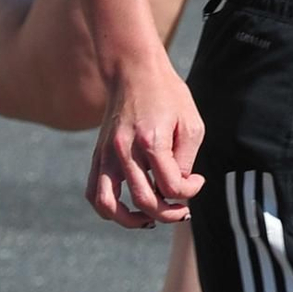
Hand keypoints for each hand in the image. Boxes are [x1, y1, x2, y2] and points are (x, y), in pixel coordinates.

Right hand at [86, 58, 205, 229]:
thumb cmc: (168, 95)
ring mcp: (107, 154)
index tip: (198, 180)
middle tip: (182, 210)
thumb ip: (186, 160)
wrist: (134, 70)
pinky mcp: (98, 154)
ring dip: (131, 221)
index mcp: (151, 140)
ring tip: (150, 220)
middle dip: (168, 213)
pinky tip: (129, 208)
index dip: (189, 192)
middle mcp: (124, 150)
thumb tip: (178, 190)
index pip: (171, 187)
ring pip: (108, 206)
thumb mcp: (191, 122)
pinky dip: (108, 209)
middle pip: (144, 201)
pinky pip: (94, 193)